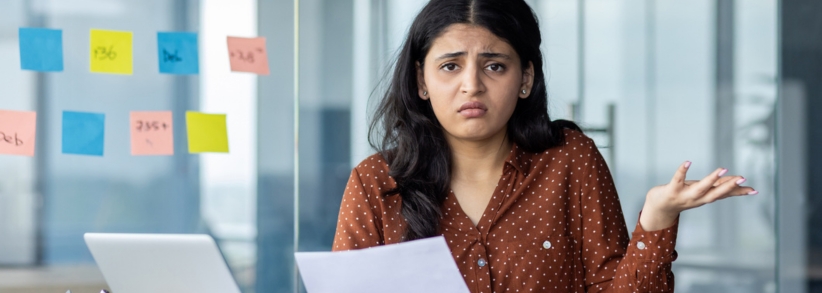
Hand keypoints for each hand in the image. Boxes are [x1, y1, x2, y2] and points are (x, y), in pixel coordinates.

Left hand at [639, 161, 756, 230]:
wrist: (660, 207)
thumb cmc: (684, 195)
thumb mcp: (703, 191)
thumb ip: (718, 186)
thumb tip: (738, 181)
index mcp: (706, 198)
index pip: (724, 195)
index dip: (738, 192)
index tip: (753, 190)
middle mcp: (697, 199)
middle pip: (715, 194)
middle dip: (729, 187)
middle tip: (742, 178)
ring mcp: (684, 195)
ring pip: (700, 188)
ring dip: (711, 179)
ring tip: (722, 169)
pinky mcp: (672, 190)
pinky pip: (677, 179)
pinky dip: (682, 171)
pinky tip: (688, 162)